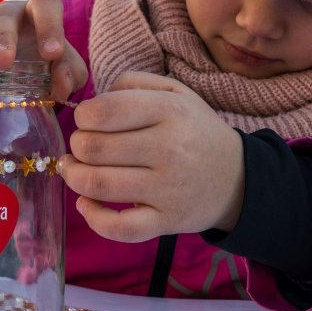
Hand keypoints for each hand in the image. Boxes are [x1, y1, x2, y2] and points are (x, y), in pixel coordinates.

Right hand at [0, 0, 88, 102]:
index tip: (52, 53)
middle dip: (1, 37)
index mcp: (34, 16)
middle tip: (0, 62)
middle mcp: (3, 14)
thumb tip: (61, 85)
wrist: (11, 70)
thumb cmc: (42, 64)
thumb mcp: (62, 68)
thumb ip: (70, 72)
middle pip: (1, 15)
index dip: (50, 26)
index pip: (45, 7)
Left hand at [60, 71, 244, 242]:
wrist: (237, 178)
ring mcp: (167, 189)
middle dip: (76, 146)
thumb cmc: (196, 131)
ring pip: (97, 185)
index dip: (83, 116)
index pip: (102, 112)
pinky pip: (119, 228)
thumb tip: (93, 100)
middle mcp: (168, 149)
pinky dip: (93, 218)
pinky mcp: (166, 221)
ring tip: (75, 170)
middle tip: (82, 146)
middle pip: (93, 148)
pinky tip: (86, 204)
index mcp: (169, 111)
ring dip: (74, 176)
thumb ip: (132, 83)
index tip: (87, 121)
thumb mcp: (175, 92)